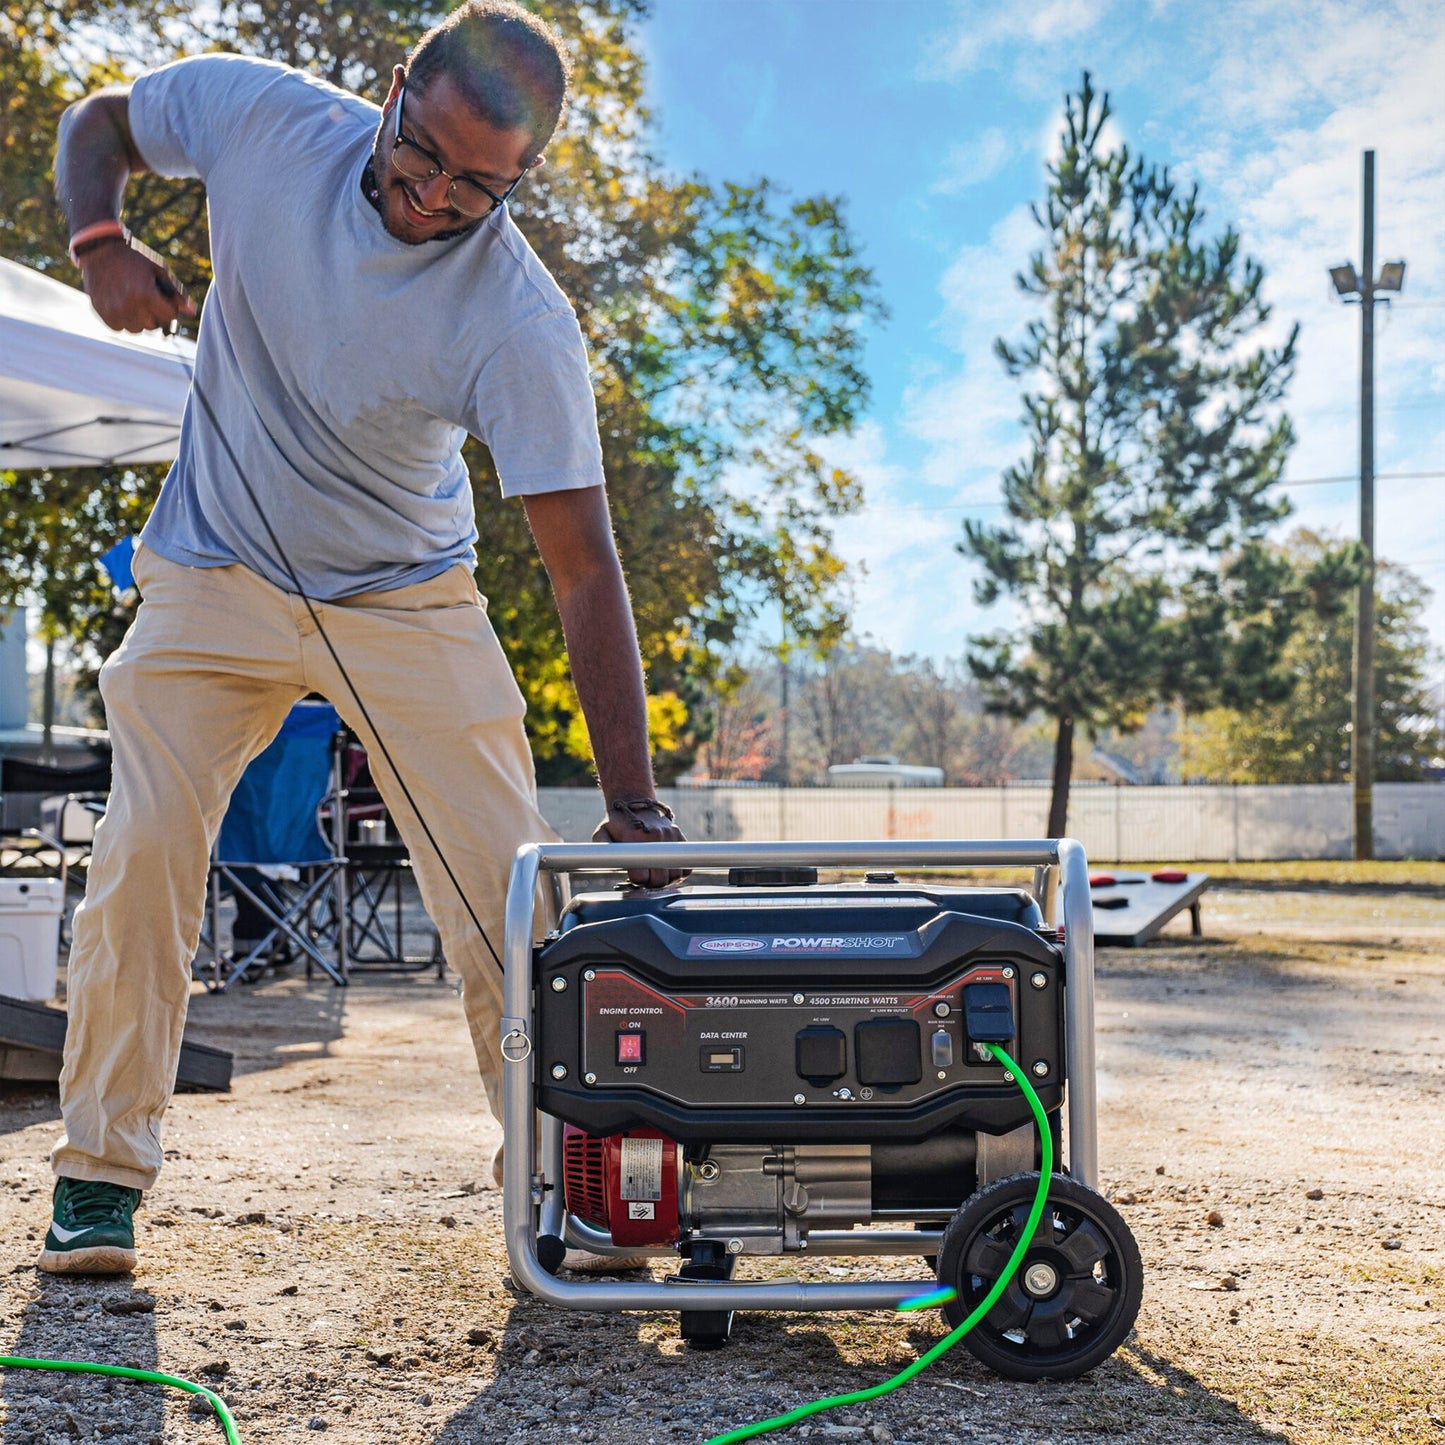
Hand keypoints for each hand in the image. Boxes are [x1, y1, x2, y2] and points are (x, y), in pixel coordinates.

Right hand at [79, 240, 195, 333]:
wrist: (100, 249)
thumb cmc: (134, 258)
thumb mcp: (159, 270)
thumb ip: (177, 293)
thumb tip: (191, 313)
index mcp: (146, 294)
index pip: (169, 316)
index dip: (169, 307)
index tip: (162, 296)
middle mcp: (129, 305)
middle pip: (153, 326)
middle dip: (154, 314)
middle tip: (146, 297)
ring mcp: (114, 310)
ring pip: (136, 329)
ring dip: (138, 319)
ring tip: (133, 301)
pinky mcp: (101, 312)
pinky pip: (119, 327)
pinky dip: (122, 320)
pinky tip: (121, 304)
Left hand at [591, 796, 688, 888]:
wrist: (636, 802)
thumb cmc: (617, 822)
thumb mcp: (602, 833)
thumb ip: (601, 850)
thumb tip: (603, 866)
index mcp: (634, 839)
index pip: (641, 876)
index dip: (637, 880)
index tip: (633, 876)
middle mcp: (655, 838)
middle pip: (660, 879)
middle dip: (652, 883)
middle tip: (645, 877)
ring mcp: (670, 837)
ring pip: (676, 874)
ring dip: (666, 879)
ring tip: (656, 873)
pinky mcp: (679, 836)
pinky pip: (686, 864)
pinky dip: (679, 870)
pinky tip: (667, 868)